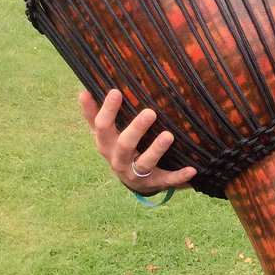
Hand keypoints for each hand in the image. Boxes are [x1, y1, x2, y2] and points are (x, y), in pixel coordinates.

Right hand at [79, 88, 196, 194]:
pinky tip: (192, 169)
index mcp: (106, 144)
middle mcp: (118, 160)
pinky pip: (167, 180)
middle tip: (150, 112)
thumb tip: (83, 92)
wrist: (130, 179)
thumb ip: (94, 115)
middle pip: (124, 144)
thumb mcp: (104, 134)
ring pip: (144, 162)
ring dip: (156, 150)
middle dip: (136, 129)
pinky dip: (179, 176)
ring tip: (168, 135)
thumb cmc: (117, 147)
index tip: (115, 91)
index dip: (108, 110)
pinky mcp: (154, 182)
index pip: (102, 127)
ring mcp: (136, 173)